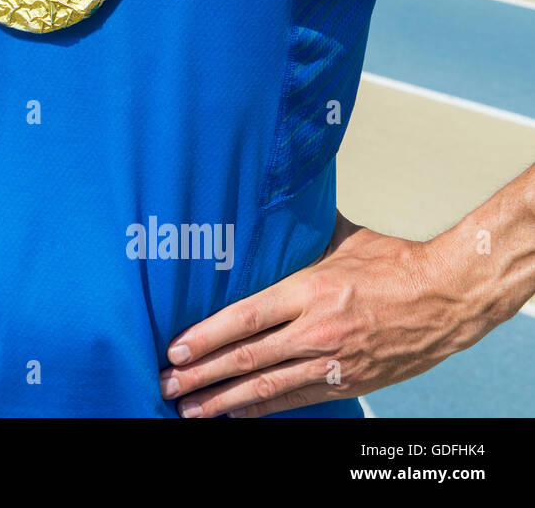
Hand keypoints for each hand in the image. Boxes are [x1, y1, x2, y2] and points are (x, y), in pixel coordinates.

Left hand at [159, 213, 491, 416]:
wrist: (449, 296)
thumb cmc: (393, 261)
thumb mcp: (341, 237)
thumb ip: (299, 229)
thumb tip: (265, 201)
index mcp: (309, 291)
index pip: (243, 319)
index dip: (205, 337)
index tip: (175, 349)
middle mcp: (317, 330)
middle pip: (246, 359)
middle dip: (201, 376)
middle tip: (166, 384)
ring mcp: (334, 361)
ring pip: (267, 388)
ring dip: (223, 401)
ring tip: (190, 410)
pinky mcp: (350, 382)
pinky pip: (297, 400)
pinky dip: (263, 409)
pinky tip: (235, 413)